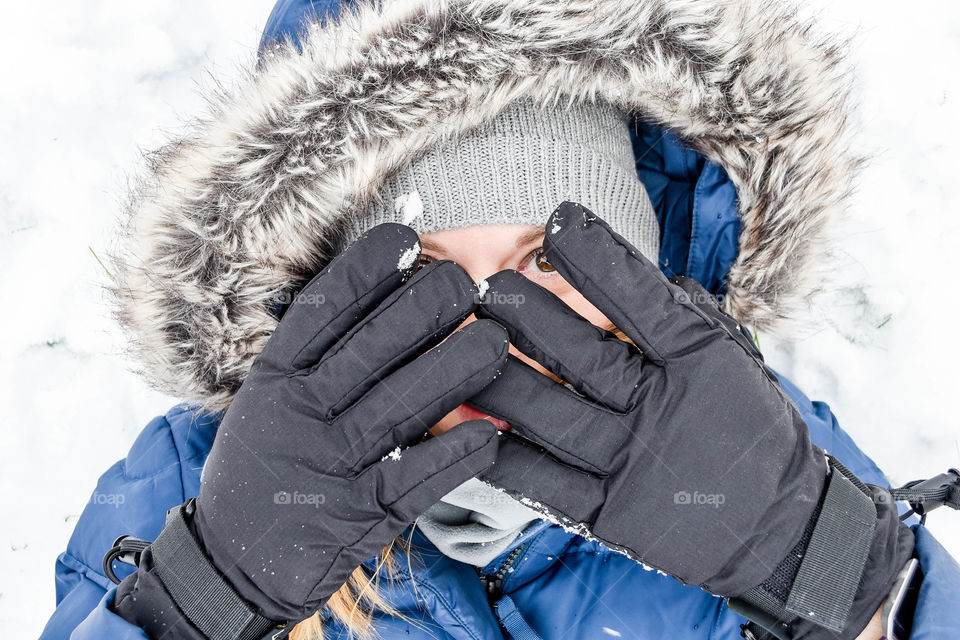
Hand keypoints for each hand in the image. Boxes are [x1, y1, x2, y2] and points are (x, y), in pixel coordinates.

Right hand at [192, 223, 508, 621]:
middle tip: (465, 283)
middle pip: (366, 352)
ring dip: (452, 372)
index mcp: (273, 382)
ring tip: (495, 341)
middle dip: (421, 311)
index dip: (364, 273)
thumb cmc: (265, 468)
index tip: (406, 240)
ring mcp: (326, 468)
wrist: (232, 566)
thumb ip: (314, 362)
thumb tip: (385, 300)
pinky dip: (452, 458)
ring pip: (397, 409)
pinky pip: (411, 482)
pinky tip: (489, 435)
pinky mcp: (355, 520)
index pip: (319, 315)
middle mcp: (296, 417)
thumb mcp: (268, 405)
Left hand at [470, 202, 912, 638]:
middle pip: (583, 356)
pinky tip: (470, 427)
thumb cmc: (750, 427)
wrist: (780, 525)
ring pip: (552, 418)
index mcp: (700, 364)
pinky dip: (504, 457)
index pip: (643, 301)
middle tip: (487, 286)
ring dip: (503, 380)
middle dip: (529, 316)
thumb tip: (636, 273)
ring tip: (467, 347)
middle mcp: (662, 411)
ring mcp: (632, 465)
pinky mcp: (609, 515)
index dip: (599, 259)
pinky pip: (544, 484)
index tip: (558, 221)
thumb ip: (685, 316)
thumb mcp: (732, 360)